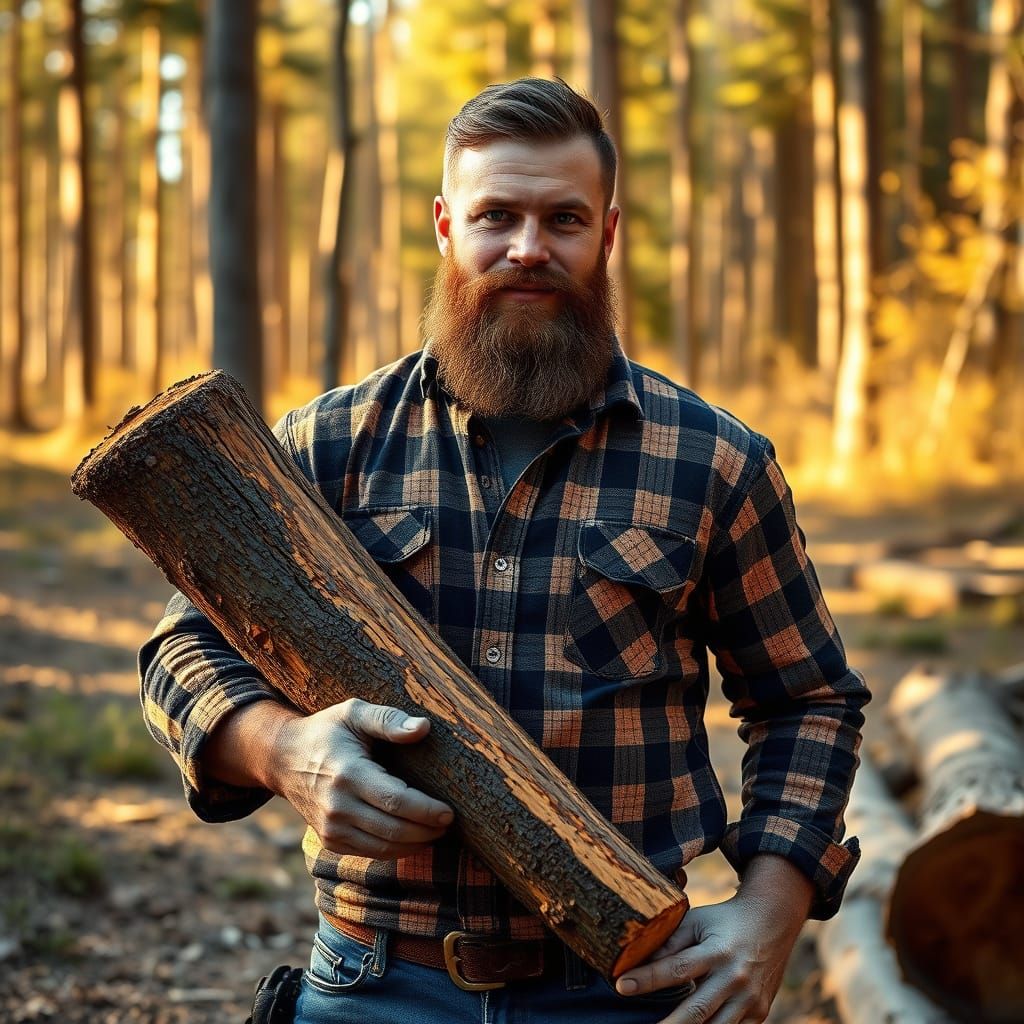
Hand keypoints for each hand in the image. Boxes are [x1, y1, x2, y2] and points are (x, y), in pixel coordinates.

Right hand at [272, 698, 454, 859]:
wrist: (283, 758)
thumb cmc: (327, 731)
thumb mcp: (354, 713)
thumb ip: (388, 720)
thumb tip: (423, 728)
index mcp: (347, 773)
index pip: (395, 801)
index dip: (426, 810)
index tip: (449, 811)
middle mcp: (337, 806)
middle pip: (393, 830)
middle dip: (427, 831)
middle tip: (449, 823)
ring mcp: (331, 828)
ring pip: (384, 848)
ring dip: (415, 844)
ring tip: (437, 831)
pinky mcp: (330, 840)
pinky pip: (370, 852)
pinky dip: (396, 850)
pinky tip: (413, 837)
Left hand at [615, 855, 812, 1023]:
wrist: (772, 922)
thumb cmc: (724, 921)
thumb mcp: (697, 921)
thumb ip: (671, 942)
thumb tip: (639, 962)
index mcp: (716, 951)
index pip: (676, 968)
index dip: (647, 979)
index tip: (621, 986)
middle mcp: (735, 978)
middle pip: (696, 1010)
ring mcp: (749, 999)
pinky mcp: (758, 1013)